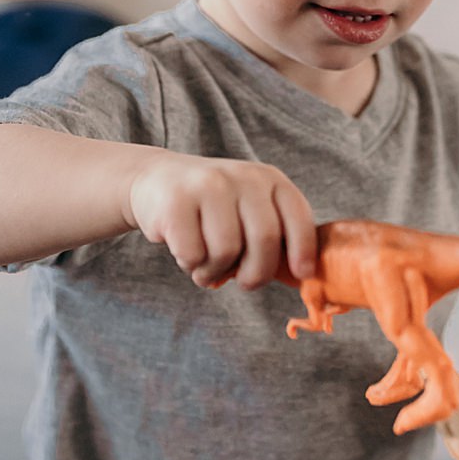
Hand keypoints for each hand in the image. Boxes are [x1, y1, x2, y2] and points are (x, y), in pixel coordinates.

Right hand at [126, 153, 316, 290]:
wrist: (154, 180)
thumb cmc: (211, 207)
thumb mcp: (248, 206)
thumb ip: (273, 232)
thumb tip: (302, 275)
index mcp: (268, 178)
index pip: (297, 216)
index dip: (304, 250)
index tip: (302, 274)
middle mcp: (242, 176)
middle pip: (265, 239)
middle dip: (256, 274)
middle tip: (244, 283)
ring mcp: (208, 185)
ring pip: (227, 251)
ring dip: (215, 271)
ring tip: (206, 264)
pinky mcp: (176, 201)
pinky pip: (193, 255)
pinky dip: (190, 265)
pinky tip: (185, 252)